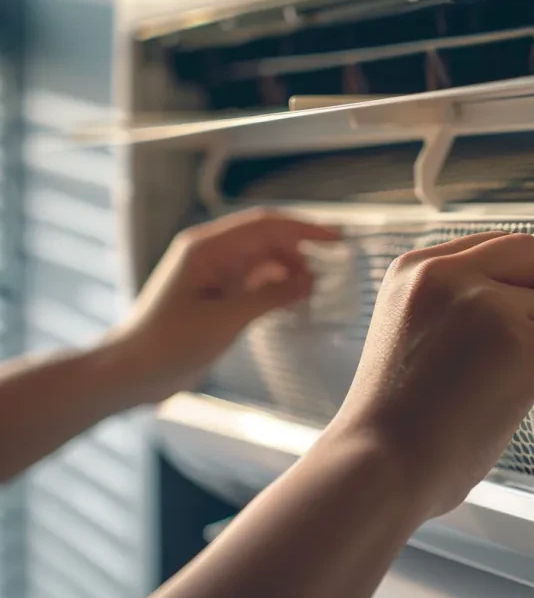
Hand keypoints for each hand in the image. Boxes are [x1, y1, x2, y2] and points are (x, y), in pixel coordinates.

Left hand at [109, 208, 338, 403]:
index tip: (336, 238)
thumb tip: (310, 280)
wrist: (132, 372)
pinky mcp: (216, 294)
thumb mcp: (226, 319)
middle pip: (266, 239)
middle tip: (333, 267)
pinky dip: (276, 286)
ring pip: (262, 260)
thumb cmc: (170, 343)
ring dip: (289, 269)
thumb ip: (270, 296)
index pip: (264, 225)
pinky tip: (294, 300)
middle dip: (300, 249)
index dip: (304, 228)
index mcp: (207, 248)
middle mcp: (211, 253)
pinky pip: (254, 280)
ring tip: (315, 289)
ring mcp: (213, 273)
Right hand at [322, 231, 533, 518]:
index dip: (525, 265)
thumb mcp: (407, 339)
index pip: (487, 248)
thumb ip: (450, 316)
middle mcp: (449, 277)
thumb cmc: (387, 424)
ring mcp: (488, 309)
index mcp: (413, 272)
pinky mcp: (524, 347)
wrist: (381, 464)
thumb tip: (513, 317)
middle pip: (528, 259)